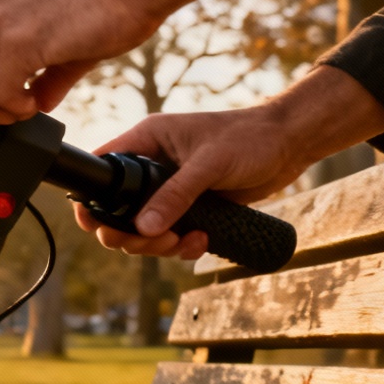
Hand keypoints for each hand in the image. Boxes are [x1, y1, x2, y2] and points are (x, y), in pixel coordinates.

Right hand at [77, 65, 383, 257]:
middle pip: (116, 212)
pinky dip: (182, 246)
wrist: (291, 144)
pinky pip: (170, 236)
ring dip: (158, 246)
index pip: (101, 171)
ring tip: (186, 242)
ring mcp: (169, 190)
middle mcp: (151, 167)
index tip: (101, 226)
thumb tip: (143, 230)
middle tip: (156, 242)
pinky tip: (203, 240)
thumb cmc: (251, 138)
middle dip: (131, 235)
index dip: (91, 201)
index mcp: (146, 142)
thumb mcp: (209, 165)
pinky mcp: (190, 207)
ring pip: (142, 230)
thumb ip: (175, 195)